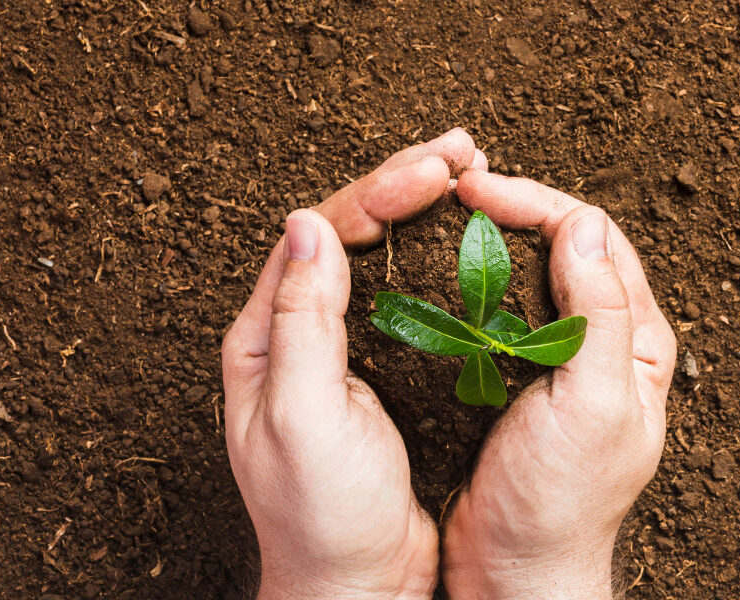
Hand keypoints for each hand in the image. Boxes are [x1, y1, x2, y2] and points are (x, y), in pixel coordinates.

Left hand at [222, 128, 485, 598]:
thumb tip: (310, 224)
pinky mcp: (388, 372)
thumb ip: (302, 322)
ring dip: (424, 213)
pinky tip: (473, 242)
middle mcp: (300, 333)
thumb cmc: (321, 515)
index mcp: (266, 336)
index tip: (435, 172)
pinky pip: (412, 299)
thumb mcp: (303, 417)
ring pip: (383, 259)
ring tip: (472, 175)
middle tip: (462, 151)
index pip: (318, 236)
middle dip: (404, 184)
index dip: (376, 193)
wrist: (358, 585)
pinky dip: (441, 262)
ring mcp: (346, 350)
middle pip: (349, 234)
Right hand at [443, 170, 675, 598]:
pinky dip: (469, 283)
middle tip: (455, 191)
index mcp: (635, 340)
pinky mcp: (515, 377)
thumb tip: (583, 224)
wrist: (515, 569)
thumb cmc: (561, 500)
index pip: (595, 239)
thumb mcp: (592, 406)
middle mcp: (602, 340)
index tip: (478, 191)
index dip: (539, 203)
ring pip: (527, 274)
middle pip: (564, 246)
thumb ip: (597, 315)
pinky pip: (496, 312)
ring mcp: (556, 358)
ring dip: (489, 240)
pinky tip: (438, 274)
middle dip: (514, 208)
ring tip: (442, 218)